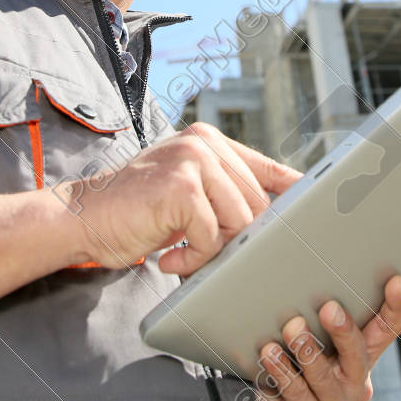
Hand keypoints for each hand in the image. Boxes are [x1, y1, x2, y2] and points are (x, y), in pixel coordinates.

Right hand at [68, 122, 301, 273]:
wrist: (79, 219)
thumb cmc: (134, 213)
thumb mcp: (186, 194)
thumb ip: (225, 195)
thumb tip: (278, 219)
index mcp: (211, 141)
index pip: (272, 170)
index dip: (298, 198)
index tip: (322, 217)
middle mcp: (205, 143)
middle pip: (258, 205)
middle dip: (237, 240)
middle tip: (201, 252)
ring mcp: (193, 160)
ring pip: (239, 222)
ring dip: (213, 251)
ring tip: (179, 252)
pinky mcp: (181, 186)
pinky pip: (212, 237)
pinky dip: (192, 258)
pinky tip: (166, 256)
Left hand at [254, 275, 400, 400]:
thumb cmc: (291, 361)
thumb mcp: (309, 337)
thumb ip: (316, 314)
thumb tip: (303, 266)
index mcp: (363, 355)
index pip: (387, 330)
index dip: (396, 307)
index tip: (396, 282)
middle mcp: (356, 384)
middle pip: (358, 355)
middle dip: (344, 331)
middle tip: (330, 308)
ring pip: (324, 377)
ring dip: (307, 350)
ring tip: (292, 328)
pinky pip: (297, 394)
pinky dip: (282, 371)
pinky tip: (269, 353)